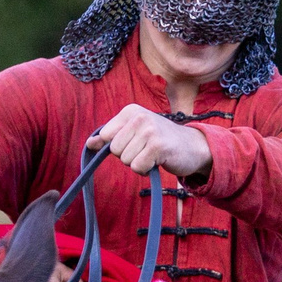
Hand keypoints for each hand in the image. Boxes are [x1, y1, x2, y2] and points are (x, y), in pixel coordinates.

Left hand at [90, 106, 212, 181]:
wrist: (192, 146)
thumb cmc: (161, 140)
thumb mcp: (134, 133)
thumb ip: (112, 137)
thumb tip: (89, 144)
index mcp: (130, 110)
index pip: (105, 136)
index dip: (118, 146)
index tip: (135, 143)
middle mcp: (138, 117)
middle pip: (115, 150)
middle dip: (128, 156)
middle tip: (145, 150)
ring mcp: (148, 130)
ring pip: (125, 160)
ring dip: (138, 163)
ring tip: (152, 155)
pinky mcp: (157, 146)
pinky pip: (137, 167)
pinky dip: (146, 170)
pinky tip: (157, 161)